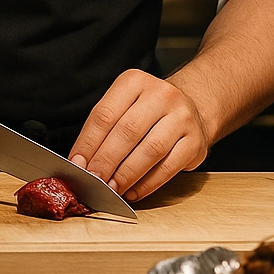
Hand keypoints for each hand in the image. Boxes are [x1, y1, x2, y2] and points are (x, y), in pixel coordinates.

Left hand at [68, 69, 208, 201]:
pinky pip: (169, 167)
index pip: (106, 114)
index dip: (88, 142)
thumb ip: (104, 129)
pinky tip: (134, 192)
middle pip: (127, 131)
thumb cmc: (148, 111)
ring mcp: (182, 117)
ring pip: (150, 150)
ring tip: (112, 189)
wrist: (191, 108)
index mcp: (135, 82)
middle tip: (93, 180)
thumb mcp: (124, 105)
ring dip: (126, 174)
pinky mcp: (196, 142)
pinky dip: (148, 184)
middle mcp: (161, 95)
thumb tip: (81, 162)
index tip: (78, 164)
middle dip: (106, 161)